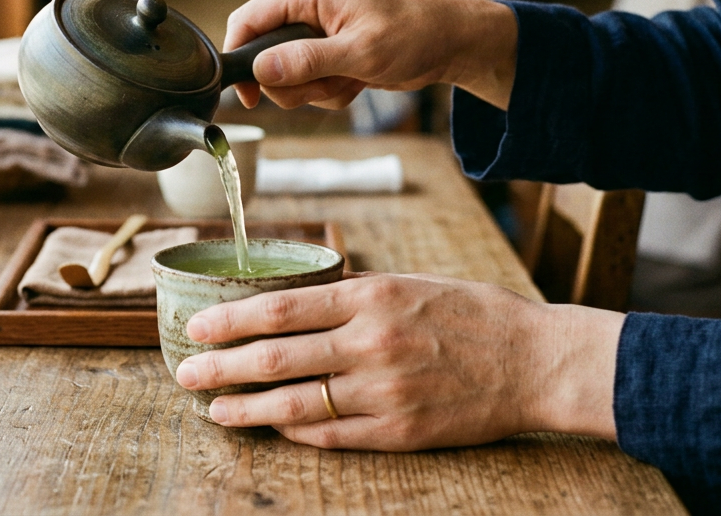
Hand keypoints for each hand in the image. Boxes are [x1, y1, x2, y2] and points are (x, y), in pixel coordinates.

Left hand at [173, 273, 622, 450]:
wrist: (536, 361)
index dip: (231, 319)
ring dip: (247, 409)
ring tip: (215, 410)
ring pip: (296, 404)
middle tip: (185, 375)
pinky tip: (273, 428)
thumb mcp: (411, 284)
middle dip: (222, 368)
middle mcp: (371, 343)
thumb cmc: (474, 315)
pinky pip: (333, 436)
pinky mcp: (400, 431)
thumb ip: (352, 295)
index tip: (197, 327)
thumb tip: (295, 303)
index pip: (282, 308)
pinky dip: (296, 432)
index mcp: (372, 298)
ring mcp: (384, 392)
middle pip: (276, 358)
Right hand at [223, 0, 518, 110]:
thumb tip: (258, 72)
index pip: (246, 21)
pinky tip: (358, 81)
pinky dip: (331, 91)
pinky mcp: (327, 50)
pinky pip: (309, 83)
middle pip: (264, 57)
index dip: (240, 61)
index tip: (248, 96)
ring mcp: (314, 30)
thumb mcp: (359, 52)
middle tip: (329, 84)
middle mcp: (304, 7)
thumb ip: (305, 62)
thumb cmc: (413, 34)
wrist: (451, 43)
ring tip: (352, 79)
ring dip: (317, 90)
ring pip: (286, 76)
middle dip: (294, 83)